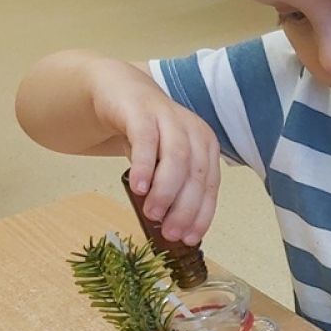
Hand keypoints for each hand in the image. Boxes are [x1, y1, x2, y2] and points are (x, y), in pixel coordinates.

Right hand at [93, 73, 220, 244]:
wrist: (119, 92)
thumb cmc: (146, 135)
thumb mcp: (163, 163)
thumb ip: (170, 188)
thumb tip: (171, 227)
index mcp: (206, 146)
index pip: (210, 186)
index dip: (202, 214)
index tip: (190, 238)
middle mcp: (193, 131)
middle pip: (196, 175)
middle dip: (185, 208)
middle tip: (170, 232)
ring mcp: (170, 118)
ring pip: (177, 158)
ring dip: (166, 191)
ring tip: (152, 213)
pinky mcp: (142, 111)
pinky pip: (146, 139)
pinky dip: (145, 166)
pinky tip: (138, 187)